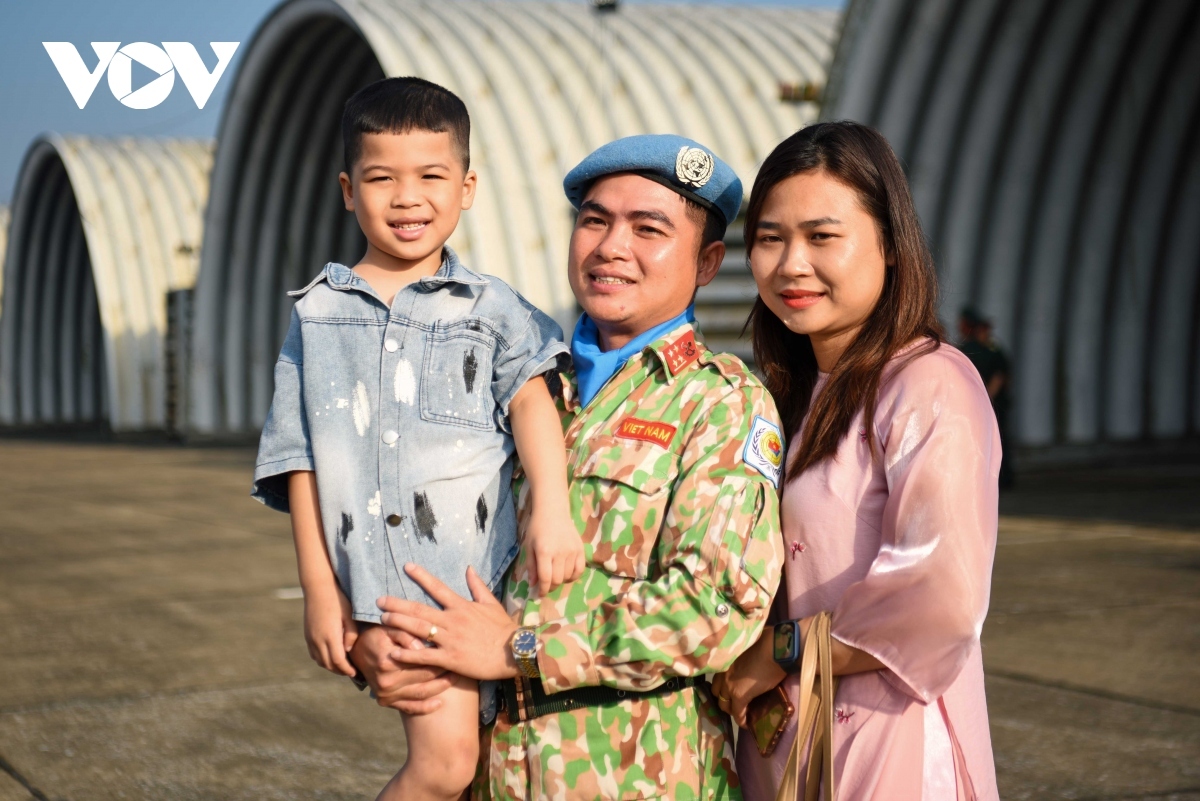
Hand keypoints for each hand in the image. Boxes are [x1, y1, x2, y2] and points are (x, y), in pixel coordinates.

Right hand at [303, 582, 357, 676]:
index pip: (338, 661)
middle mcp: (317, 640)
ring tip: (343, 666)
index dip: (347, 670)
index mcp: (330, 636)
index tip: (356, 673)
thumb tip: (348, 651)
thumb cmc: (338, 600)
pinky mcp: (307, 635)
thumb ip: (351, 635)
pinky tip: (331, 657)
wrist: (318, 588)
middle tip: (351, 672)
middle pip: (328, 664)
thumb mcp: (350, 616)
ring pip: (320, 661)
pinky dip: (322, 660)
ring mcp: (310, 638)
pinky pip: (314, 654)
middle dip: (340, 671)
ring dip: (331, 667)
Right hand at [349, 624, 453, 714]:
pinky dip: (425, 707)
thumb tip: (421, 646)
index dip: (439, 656)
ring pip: (420, 693)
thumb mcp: (389, 628)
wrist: (357, 650)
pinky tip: (440, 703)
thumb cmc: (377, 634)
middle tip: (461, 664)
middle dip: (444, 670)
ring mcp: (386, 694)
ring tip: (456, 678)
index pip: (421, 660)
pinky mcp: (386, 702)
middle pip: (424, 677)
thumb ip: (405, 634)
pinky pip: (409, 708)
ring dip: (440, 687)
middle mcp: (386, 682)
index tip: (454, 650)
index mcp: (387, 663)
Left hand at [377, 564, 520, 680]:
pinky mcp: (450, 658)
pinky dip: (408, 653)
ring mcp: (449, 639)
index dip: (421, 576)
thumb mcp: (491, 603)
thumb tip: (468, 568)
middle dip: (398, 604)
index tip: (406, 566)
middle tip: (380, 601)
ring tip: (382, 619)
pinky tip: (393, 652)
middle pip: (419, 609)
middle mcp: (452, 620)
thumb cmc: (503, 628)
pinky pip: (424, 655)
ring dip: (398, 623)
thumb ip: (477, 586)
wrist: (514, 652)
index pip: (437, 587)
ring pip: (418, 629)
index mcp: (461, 606)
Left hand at [524, 505, 584, 595]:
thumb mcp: (528, 546)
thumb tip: (533, 585)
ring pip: (568, 576)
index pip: (546, 578)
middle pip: (557, 579)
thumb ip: (531, 566)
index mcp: (544, 552)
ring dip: (561, 581)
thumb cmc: (537, 528)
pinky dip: (573, 576)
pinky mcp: (581, 549)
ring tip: (555, 576)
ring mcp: (572, 551)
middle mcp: (560, 553)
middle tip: (546, 586)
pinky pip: (579, 570)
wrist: (553, 510)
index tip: (539, 594)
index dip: (542, 590)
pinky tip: (567, 574)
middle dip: (550, 586)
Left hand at [711, 627, 785, 727]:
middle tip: (734, 703)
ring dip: (731, 709)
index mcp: (725, 659)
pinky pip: (738, 712)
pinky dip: (741, 720)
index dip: (723, 688)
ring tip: (741, 712)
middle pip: (716, 692)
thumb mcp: (749, 647)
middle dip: (724, 699)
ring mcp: (729, 684)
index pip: (717, 679)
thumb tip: (751, 658)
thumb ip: (743, 656)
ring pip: (724, 704)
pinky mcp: (740, 695)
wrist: (775, 647)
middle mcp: (723, 672)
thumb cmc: (768, 642)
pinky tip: (746, 724)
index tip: (729, 692)